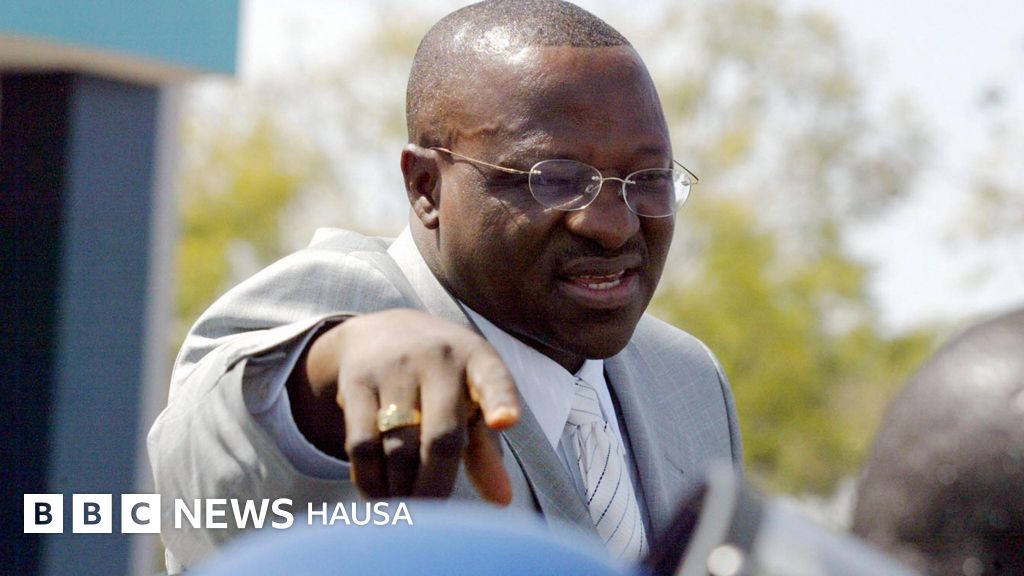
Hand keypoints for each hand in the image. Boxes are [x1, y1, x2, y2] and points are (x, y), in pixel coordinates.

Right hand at [288, 309, 519, 503]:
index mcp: (478, 360)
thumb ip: (486, 447)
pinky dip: (370, 481)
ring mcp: (394, 367)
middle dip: (436, 487)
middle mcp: (437, 358)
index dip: (501, 401)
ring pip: (398, 447)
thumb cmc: (445, 378)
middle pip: (442, 437)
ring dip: (402, 491)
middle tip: (434, 525)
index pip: (494, 380)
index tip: (506, 422)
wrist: (383, 328)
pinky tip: (379, 497)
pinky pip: (362, 445)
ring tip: (408, 513)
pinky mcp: (356, 382)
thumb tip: (503, 500)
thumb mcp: (471, 399)